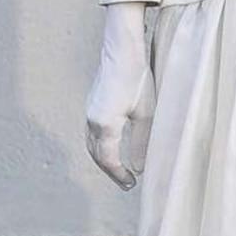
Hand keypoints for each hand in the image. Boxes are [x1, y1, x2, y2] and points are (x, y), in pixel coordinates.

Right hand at [82, 2, 154, 190]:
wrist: (122, 50)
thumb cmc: (138, 78)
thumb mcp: (146, 114)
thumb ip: (142, 142)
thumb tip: (140, 168)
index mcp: (104, 125)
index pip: (108, 160)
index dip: (119, 175)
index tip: (132, 185)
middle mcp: (92, 120)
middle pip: (97, 155)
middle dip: (110, 171)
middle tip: (126, 183)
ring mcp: (90, 111)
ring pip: (92, 144)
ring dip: (104, 159)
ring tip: (120, 169)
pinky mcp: (92, 103)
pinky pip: (92, 133)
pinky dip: (101, 146)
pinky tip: (113, 146)